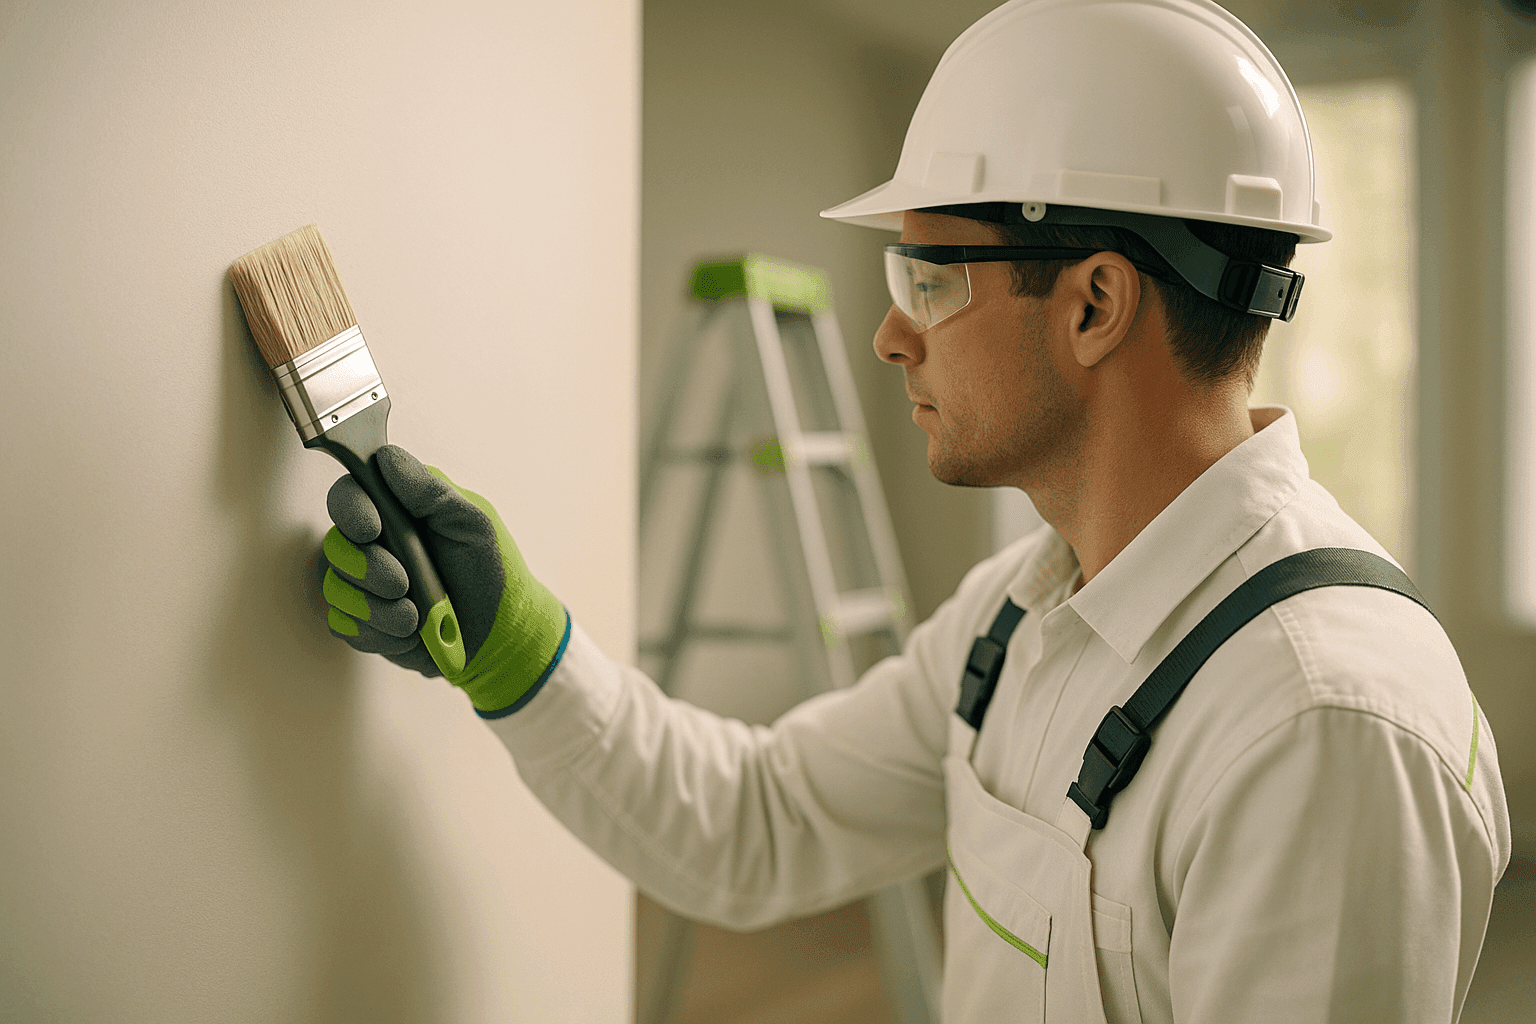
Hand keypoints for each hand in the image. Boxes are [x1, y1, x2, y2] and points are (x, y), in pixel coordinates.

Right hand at [321, 445, 569, 716]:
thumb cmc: (490, 570)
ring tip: (415, 616)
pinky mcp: (364, 622)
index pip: (350, 495)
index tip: (372, 528)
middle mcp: (375, 544)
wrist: (501, 632)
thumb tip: (387, 459)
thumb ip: (430, 492)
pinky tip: (408, 633)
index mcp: (398, 510)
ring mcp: (365, 584)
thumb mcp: (472, 523)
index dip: (352, 510)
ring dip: (377, 607)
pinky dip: (378, 632)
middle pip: (335, 545)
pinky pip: (345, 626)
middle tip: (402, 582)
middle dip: (368, 568)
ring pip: (336, 590)